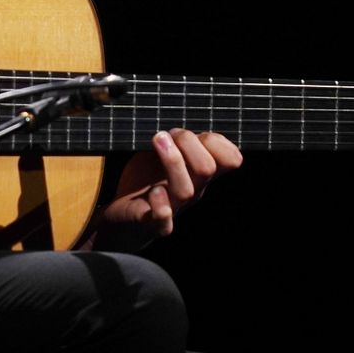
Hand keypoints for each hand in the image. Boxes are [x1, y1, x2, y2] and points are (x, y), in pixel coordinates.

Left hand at [96, 128, 242, 246]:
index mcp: (200, 173)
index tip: (191, 132)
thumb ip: (181, 140)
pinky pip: (163, 221)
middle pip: (207, 169)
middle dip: (188, 143)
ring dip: (172, 161)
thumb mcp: (165, 152)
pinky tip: (155, 192)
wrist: (123, 212)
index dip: (216, 142)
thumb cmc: (146, 178)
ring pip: (186, 190)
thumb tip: (191, 129)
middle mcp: (193, 190)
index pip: (231, 160)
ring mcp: (174, 207)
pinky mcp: (152, 223)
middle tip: (165, 135)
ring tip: (157, 141)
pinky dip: (161, 207)